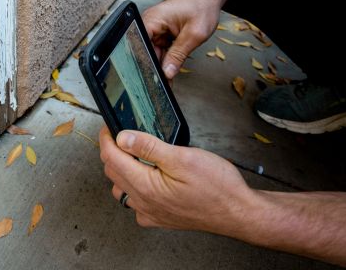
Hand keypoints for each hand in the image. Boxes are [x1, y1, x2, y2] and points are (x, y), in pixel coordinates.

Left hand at [99, 127, 255, 233]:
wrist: (239, 213)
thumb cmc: (218, 186)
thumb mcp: (183, 158)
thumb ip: (149, 148)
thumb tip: (122, 138)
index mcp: (146, 187)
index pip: (111, 159)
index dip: (107, 139)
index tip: (108, 127)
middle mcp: (143, 203)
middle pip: (113, 173)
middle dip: (112, 152)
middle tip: (122, 135)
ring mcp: (150, 213)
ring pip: (121, 188)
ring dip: (121, 170)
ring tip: (134, 154)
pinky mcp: (159, 218)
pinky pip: (135, 203)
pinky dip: (134, 188)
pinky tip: (147, 178)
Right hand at [142, 0, 220, 78]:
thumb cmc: (202, 8)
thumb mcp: (193, 35)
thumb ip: (178, 55)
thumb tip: (167, 73)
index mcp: (153, 19)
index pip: (139, 44)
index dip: (143, 61)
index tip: (150, 77)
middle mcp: (150, 23)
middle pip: (145, 50)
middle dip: (153, 67)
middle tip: (160, 84)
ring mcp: (155, 29)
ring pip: (152, 53)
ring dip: (160, 65)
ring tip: (166, 82)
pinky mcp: (161, 34)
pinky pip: (159, 50)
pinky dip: (166, 60)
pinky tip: (169, 72)